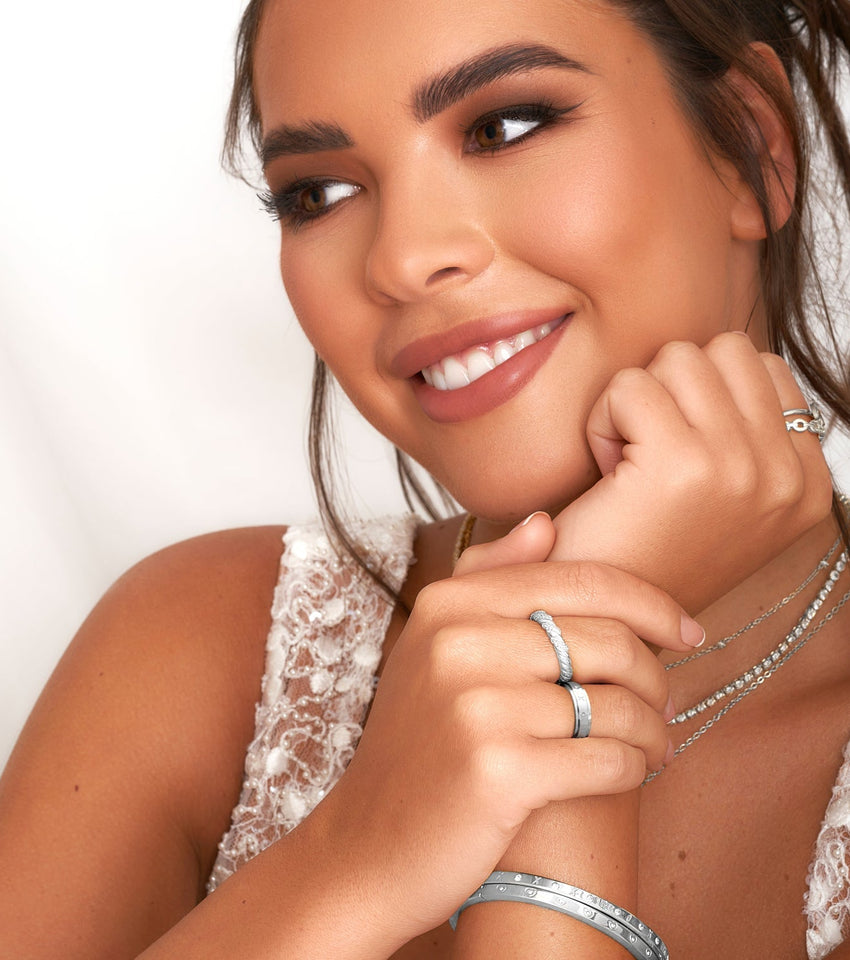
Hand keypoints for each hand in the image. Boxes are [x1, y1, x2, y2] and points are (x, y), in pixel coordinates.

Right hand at [318, 518, 697, 945]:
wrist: (369, 844)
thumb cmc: (417, 743)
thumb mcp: (432, 644)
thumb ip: (486, 575)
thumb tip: (543, 522)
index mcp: (450, 604)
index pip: (581, 580)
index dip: (651, 602)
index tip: (686, 630)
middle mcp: (459, 643)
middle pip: (607, 641)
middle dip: (655, 675)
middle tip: (665, 703)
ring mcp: (476, 707)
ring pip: (616, 704)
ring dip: (653, 729)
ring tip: (655, 743)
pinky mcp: (498, 772)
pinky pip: (607, 759)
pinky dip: (633, 768)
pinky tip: (631, 772)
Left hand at [549, 332, 833, 611]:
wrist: (604, 617)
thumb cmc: (651, 550)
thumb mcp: (728, 496)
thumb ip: (748, 432)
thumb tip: (726, 360)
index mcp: (806, 484)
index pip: (761, 368)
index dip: (703, 398)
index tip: (681, 460)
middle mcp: (785, 476)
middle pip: (721, 351)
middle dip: (672, 389)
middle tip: (649, 455)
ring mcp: (741, 469)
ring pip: (677, 358)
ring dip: (637, 401)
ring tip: (629, 463)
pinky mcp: (683, 466)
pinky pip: (630, 386)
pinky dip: (603, 420)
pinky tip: (607, 472)